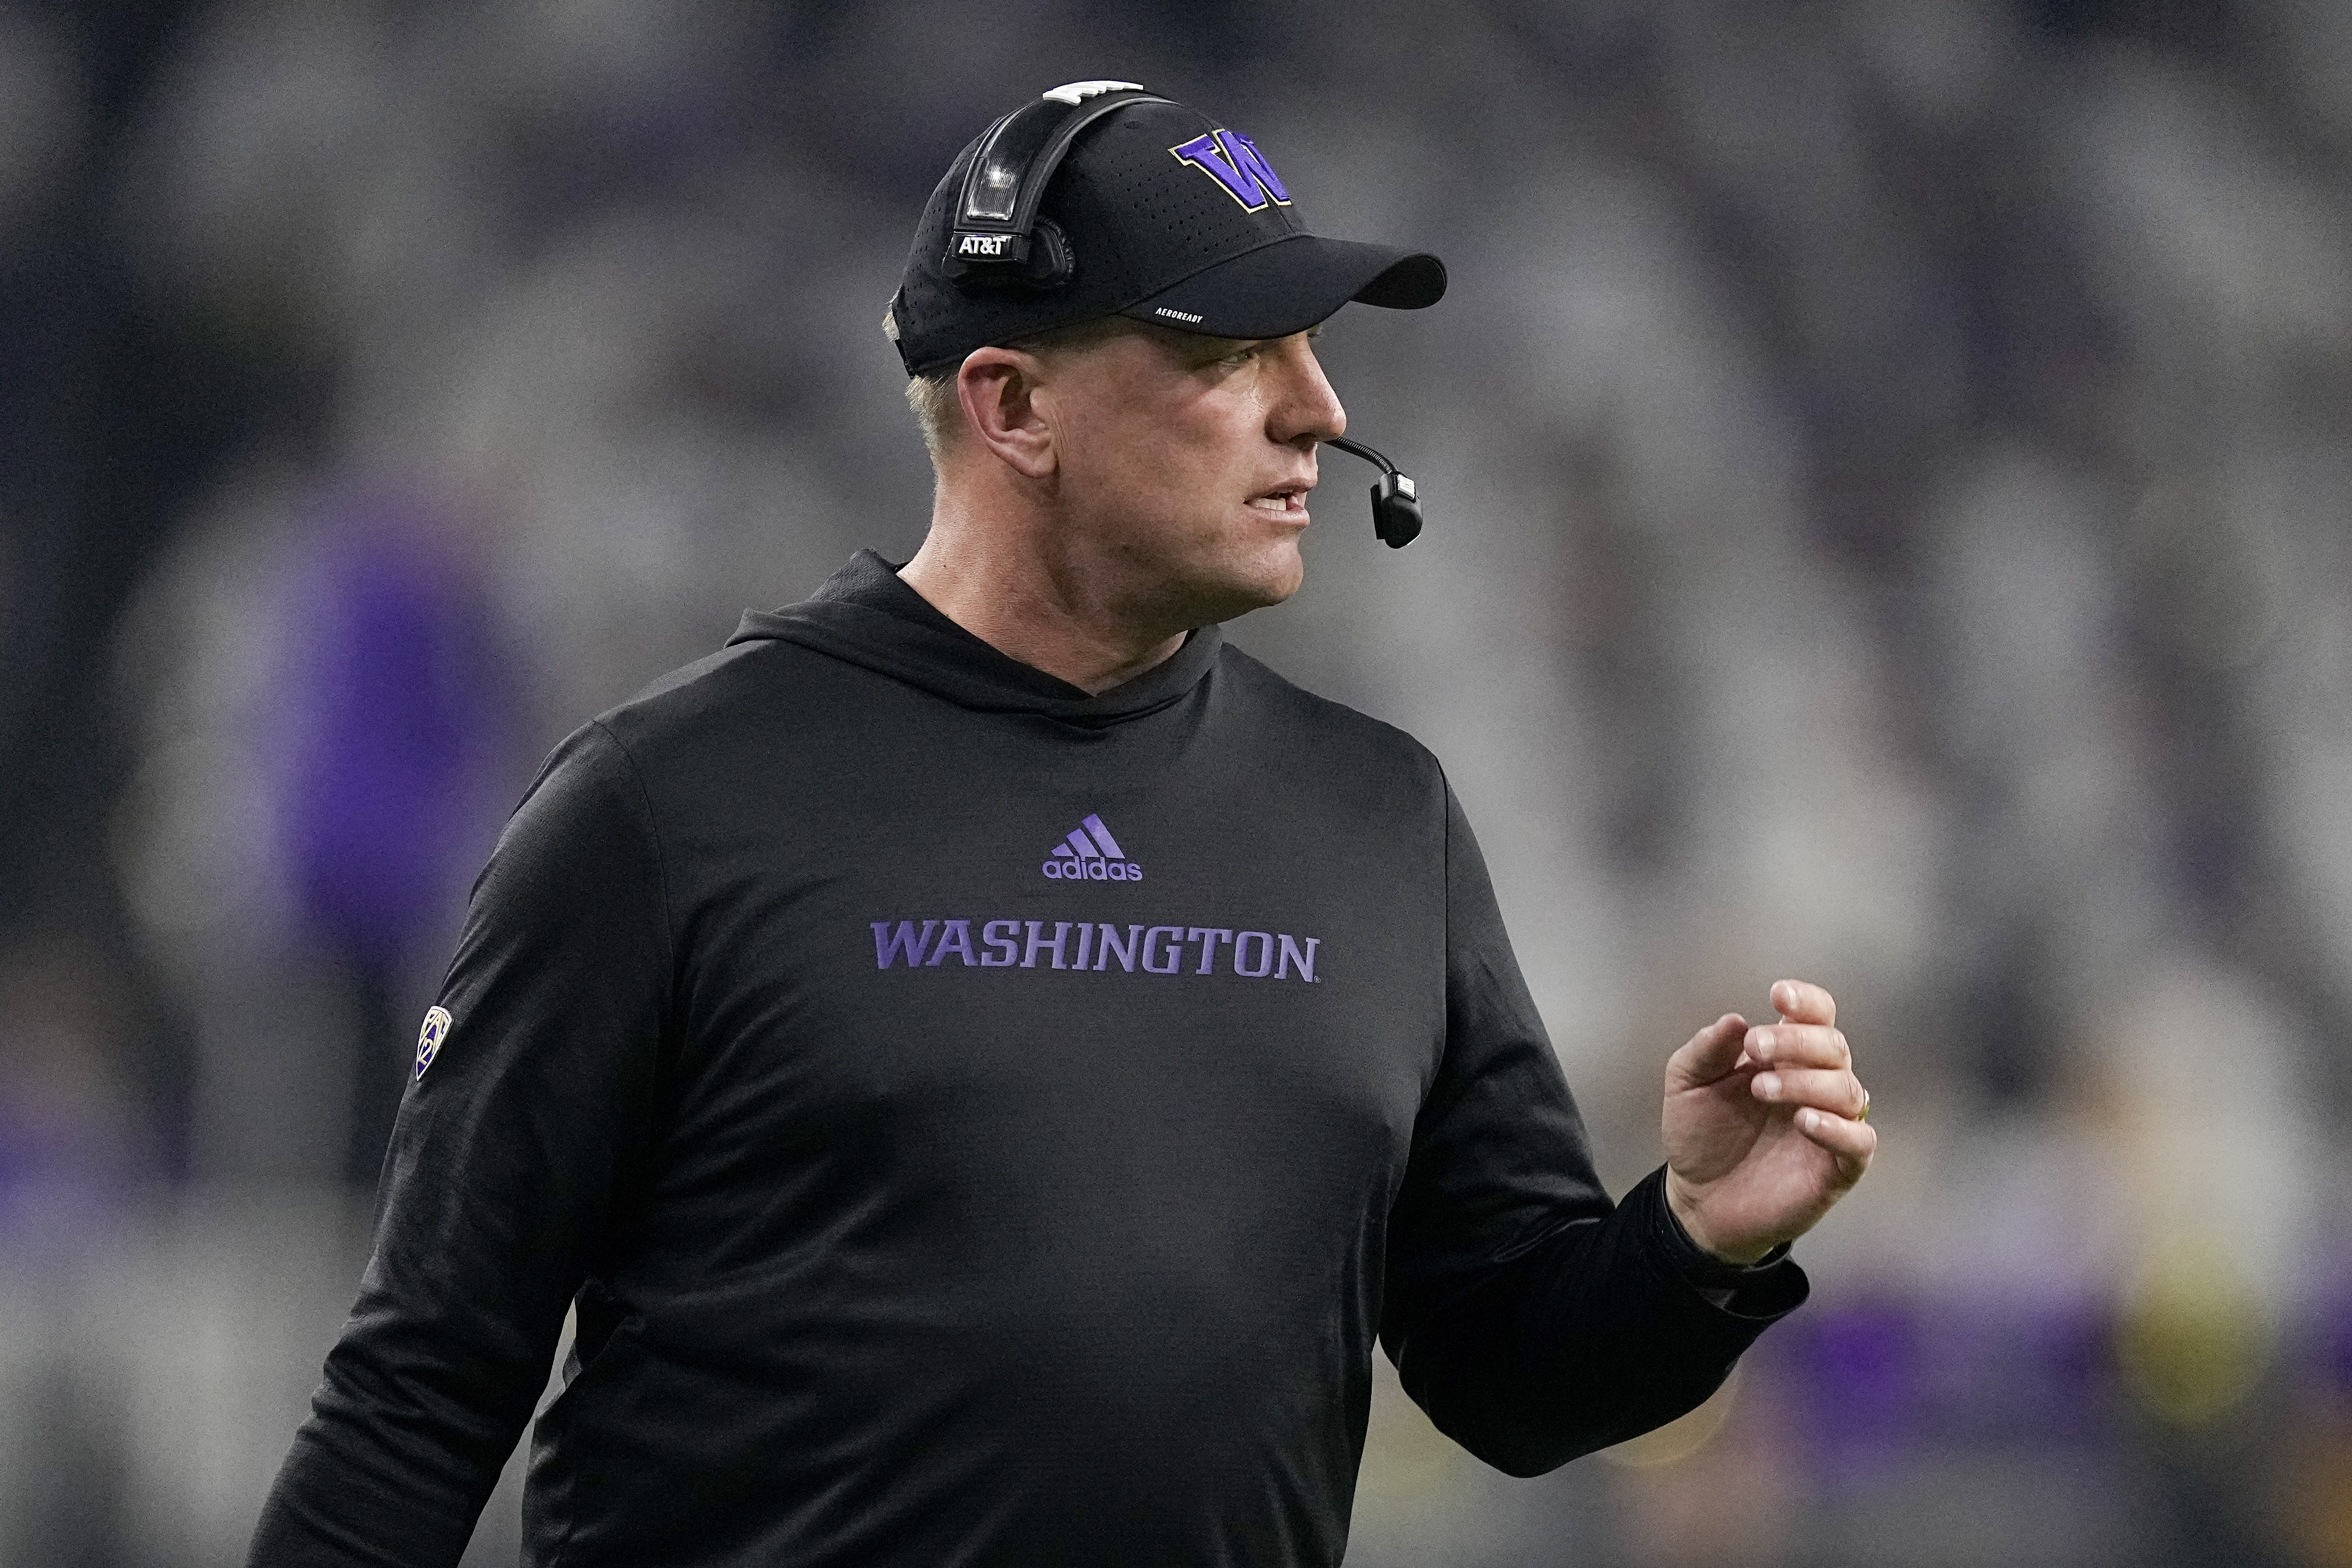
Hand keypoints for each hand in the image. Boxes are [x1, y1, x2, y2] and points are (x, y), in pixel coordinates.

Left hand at [1661, 979, 1873, 1264]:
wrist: (1698, 1201)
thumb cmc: (1700, 1136)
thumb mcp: (1686, 1085)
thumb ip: (1706, 1050)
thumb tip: (1735, 1020)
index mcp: (1785, 1058)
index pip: (1817, 1017)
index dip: (1807, 1002)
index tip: (1779, 995)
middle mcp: (1814, 1085)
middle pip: (1834, 1047)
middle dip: (1797, 1041)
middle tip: (1754, 1049)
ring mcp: (1830, 1125)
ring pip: (1848, 1090)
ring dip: (1808, 1081)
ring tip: (1762, 1090)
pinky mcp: (1837, 1168)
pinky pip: (1859, 1141)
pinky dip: (1838, 1127)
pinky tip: (1805, 1120)